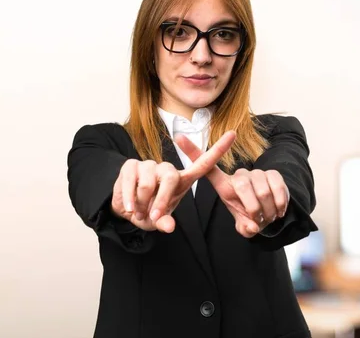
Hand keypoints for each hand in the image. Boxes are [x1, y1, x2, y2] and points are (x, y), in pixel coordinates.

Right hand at [110, 131, 236, 232]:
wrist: (126, 209)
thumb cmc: (149, 213)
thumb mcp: (159, 220)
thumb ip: (165, 222)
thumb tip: (168, 226)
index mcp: (181, 180)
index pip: (204, 163)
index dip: (219, 149)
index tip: (233, 134)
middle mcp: (167, 169)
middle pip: (171, 178)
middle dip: (161, 201)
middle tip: (153, 216)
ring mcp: (149, 165)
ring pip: (148, 184)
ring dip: (142, 203)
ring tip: (140, 211)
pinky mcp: (131, 166)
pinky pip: (131, 183)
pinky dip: (130, 200)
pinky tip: (130, 208)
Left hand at [175, 134, 289, 237]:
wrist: (273, 213)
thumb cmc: (251, 217)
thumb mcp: (243, 223)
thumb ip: (245, 227)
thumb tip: (251, 227)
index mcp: (224, 185)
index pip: (206, 167)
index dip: (192, 152)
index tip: (179, 137)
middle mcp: (239, 175)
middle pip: (241, 185)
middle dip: (251, 208)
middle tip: (258, 219)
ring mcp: (257, 172)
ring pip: (261, 190)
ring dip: (266, 210)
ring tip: (267, 217)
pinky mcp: (274, 173)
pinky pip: (277, 188)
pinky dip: (279, 204)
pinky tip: (278, 211)